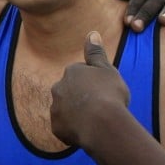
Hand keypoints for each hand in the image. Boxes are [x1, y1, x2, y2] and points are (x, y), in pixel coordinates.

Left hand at [50, 32, 130, 149]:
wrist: (103, 125)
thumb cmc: (109, 95)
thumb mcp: (107, 70)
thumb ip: (96, 52)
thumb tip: (91, 33)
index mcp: (71, 72)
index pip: (80, 74)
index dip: (94, 83)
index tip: (105, 91)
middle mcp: (58, 88)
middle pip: (70, 91)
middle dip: (81, 97)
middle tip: (100, 106)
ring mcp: (56, 109)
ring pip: (66, 109)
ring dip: (77, 113)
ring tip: (95, 121)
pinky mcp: (57, 128)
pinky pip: (65, 127)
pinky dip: (74, 129)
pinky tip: (88, 131)